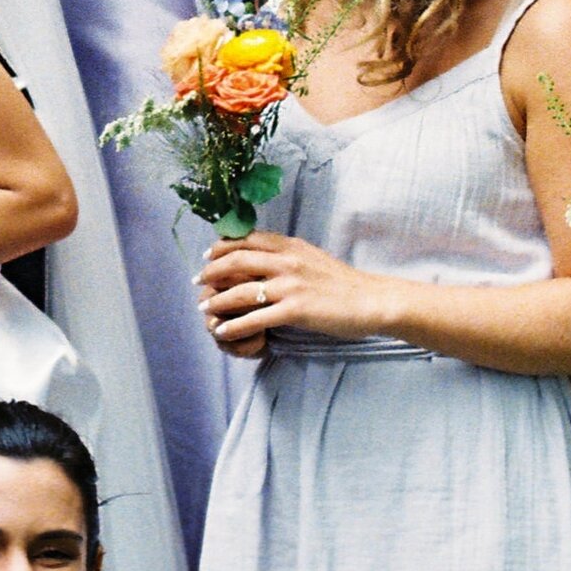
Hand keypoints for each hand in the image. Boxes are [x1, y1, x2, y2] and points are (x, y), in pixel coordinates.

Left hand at [200, 233, 382, 359]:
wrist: (372, 300)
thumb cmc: (343, 282)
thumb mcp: (312, 257)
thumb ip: (287, 255)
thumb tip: (264, 255)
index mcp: (290, 245)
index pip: (247, 239)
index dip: (222, 246)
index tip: (208, 255)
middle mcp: (287, 261)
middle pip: (236, 260)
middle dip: (211, 271)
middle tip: (198, 281)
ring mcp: (290, 285)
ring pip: (241, 291)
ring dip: (217, 301)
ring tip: (204, 308)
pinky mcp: (296, 310)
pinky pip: (256, 318)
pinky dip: (235, 325)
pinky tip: (223, 331)